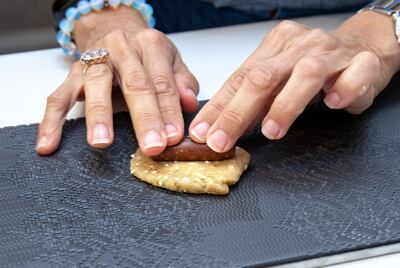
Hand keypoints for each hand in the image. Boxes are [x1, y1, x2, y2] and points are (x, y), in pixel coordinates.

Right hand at [36, 6, 198, 155]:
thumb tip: (190, 103)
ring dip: (99, 116)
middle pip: (135, 83)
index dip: (169, 111)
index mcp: (150, 45)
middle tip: (151, 146)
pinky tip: (49, 144)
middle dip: (144, 118)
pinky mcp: (72, 73)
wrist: (112, 27)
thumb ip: (182, 82)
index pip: (163, 82)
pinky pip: (58, 97)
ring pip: (96, 85)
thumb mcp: (170, 60)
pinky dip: (52, 121)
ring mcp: (94, 59)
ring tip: (101, 143)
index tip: (173, 136)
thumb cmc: (144, 52)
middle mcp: (122, 48)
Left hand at [189, 11, 399, 151]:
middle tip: (222, 140)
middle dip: (238, 112)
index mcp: (274, 48)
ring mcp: (332, 52)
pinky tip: (332, 104)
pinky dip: (343, 90)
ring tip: (271, 131)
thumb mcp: (277, 80)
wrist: (364, 45)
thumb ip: (253, 101)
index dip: (219, 108)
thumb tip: (219, 127)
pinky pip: (355, 74)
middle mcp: (299, 46)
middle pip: (264, 77)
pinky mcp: (363, 62)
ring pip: (307, 73)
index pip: (239, 78)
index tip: (202, 133)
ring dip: (285, 105)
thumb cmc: (315, 66)